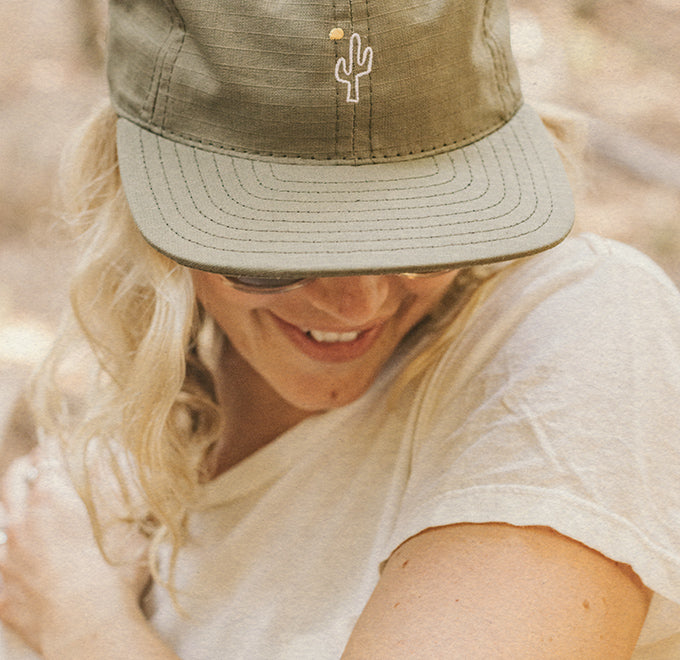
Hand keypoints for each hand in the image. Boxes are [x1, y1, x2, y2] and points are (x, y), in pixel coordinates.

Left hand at [0, 452, 149, 655]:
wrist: (87, 628)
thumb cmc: (113, 574)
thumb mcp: (127, 524)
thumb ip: (115, 490)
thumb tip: (108, 461)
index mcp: (53, 501)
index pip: (48, 460)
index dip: (54, 447)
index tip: (60, 441)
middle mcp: (21, 524)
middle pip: (13, 481)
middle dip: (26, 465)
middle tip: (37, 461)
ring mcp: (5, 559)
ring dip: (9, 507)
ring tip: (20, 506)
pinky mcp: (1, 592)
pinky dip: (4, 556)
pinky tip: (12, 558)